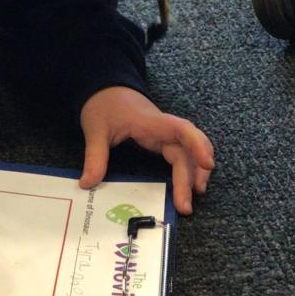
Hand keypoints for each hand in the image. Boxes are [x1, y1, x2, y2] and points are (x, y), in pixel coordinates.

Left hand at [79, 86, 214, 214]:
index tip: (207, 164)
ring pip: (189, 152)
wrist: (106, 89)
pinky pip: (182, 153)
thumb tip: (87, 184)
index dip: (197, 145)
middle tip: (185, 207)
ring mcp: (165, 134)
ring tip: (192, 198)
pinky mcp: (163, 139)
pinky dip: (189, 168)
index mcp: (152, 122)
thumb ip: (95, 156)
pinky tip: (189, 184)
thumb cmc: (104, 105)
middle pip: (187, 150)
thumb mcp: (95, 130)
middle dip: (191, 176)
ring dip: (195, 173)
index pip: (181, 130)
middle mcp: (164, 128)